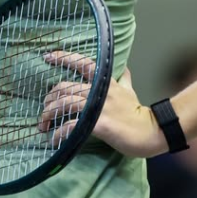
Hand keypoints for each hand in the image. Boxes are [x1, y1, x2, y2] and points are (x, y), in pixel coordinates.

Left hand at [38, 52, 163, 157]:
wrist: (153, 131)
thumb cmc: (139, 113)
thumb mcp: (131, 91)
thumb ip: (123, 80)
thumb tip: (124, 69)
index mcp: (106, 81)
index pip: (82, 62)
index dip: (63, 57)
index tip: (47, 57)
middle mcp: (100, 91)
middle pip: (65, 87)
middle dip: (49, 99)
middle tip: (44, 111)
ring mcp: (99, 107)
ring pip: (65, 104)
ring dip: (49, 114)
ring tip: (43, 125)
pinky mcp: (99, 125)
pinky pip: (72, 126)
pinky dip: (60, 133)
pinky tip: (55, 140)